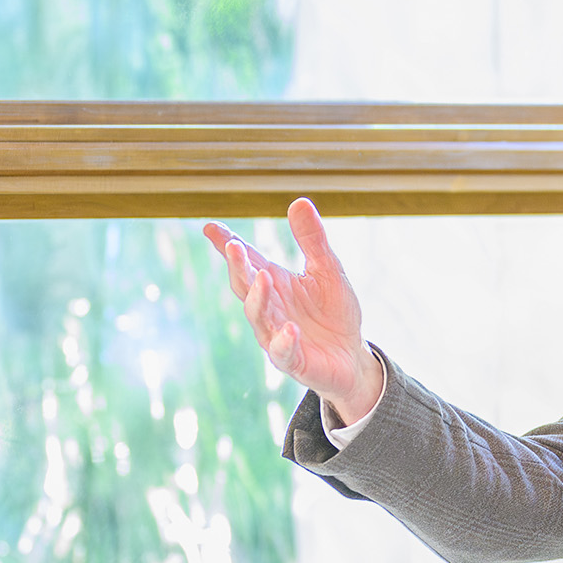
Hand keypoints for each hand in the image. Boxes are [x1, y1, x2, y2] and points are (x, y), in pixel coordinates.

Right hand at [203, 198, 383, 424]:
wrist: (352, 356)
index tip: (210, 228)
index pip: (246, 261)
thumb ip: (313, 240)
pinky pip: (283, 352)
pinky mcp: (294, 361)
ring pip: (259, 317)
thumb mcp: (328, 270)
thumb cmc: (335, 312)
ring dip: (258, 298)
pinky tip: (290, 328)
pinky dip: (284, 340)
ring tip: (263, 277)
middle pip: (245, 287)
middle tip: (234, 247)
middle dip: (238, 268)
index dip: (227, 245)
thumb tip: (299, 201)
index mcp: (274, 283)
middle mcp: (269, 308)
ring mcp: (277, 336)